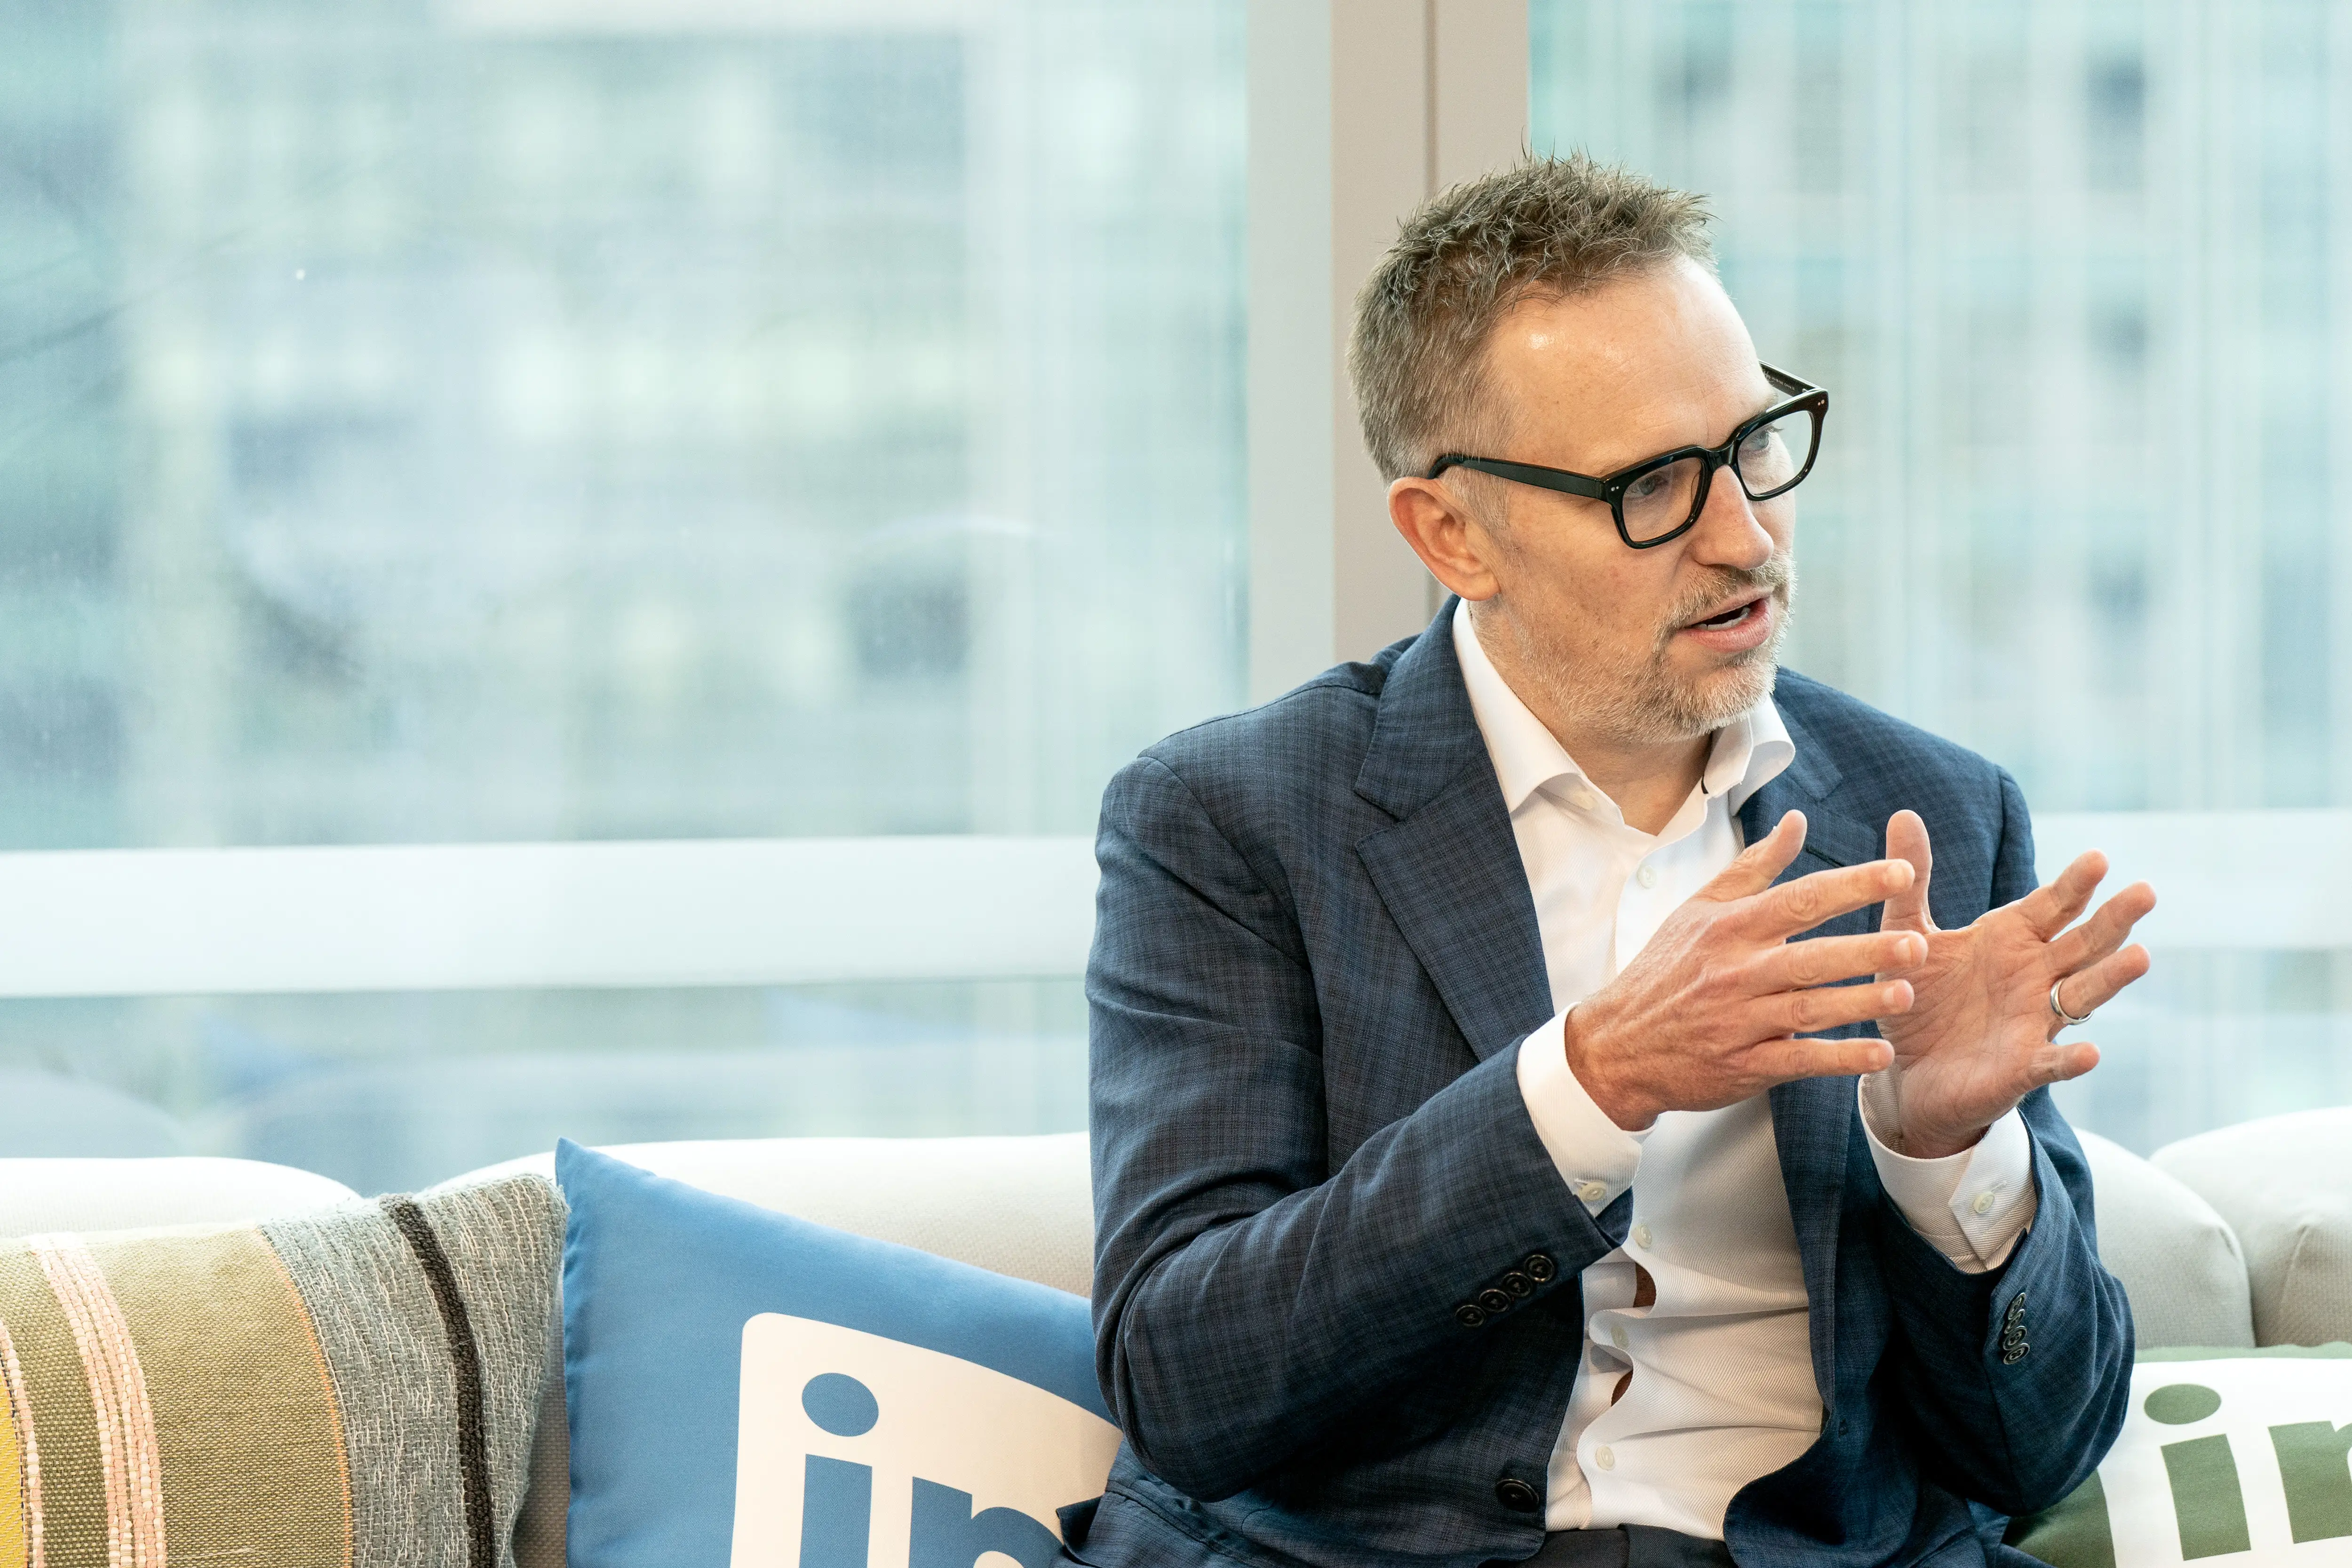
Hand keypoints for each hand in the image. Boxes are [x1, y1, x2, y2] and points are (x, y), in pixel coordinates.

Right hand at [1563, 810, 1923, 1129]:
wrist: (1617, 1044)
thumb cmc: (1665, 972)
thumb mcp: (1699, 909)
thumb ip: (1754, 867)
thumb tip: (1797, 822)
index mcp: (1730, 928)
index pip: (1799, 899)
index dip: (1852, 885)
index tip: (1900, 873)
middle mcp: (1735, 971)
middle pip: (1809, 957)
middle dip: (1866, 950)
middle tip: (1917, 944)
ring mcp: (1738, 1021)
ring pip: (1806, 1009)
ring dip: (1858, 1004)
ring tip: (1907, 996)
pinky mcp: (1742, 1065)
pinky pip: (1796, 1061)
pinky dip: (1838, 1059)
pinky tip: (1878, 1056)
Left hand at [1871, 810, 2156, 1158]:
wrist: (1904, 1072)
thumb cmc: (1917, 999)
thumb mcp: (1907, 934)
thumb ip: (1912, 881)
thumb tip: (1904, 813)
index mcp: (2011, 939)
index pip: (2053, 904)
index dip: (2075, 883)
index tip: (2099, 857)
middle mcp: (2035, 977)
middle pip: (2084, 943)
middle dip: (2114, 919)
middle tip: (2145, 892)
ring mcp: (2035, 1023)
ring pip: (2082, 996)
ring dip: (2111, 978)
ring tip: (2141, 956)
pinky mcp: (2020, 1069)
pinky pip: (2052, 1064)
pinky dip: (2071, 1060)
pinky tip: (2090, 1054)